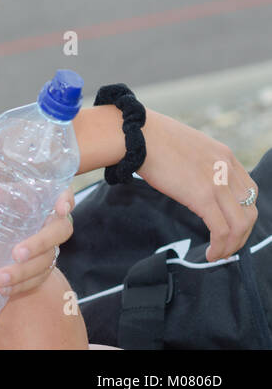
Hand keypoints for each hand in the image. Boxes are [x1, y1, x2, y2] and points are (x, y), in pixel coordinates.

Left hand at [0, 186, 74, 296]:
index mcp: (37, 199)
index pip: (62, 194)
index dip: (66, 199)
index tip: (60, 207)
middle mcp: (46, 223)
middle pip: (60, 232)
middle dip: (40, 243)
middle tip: (16, 253)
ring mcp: (45, 248)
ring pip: (46, 261)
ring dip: (24, 272)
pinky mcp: (38, 269)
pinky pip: (37, 280)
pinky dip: (21, 286)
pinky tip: (3, 289)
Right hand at [133, 109, 258, 261]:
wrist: (136, 134)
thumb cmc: (150, 138)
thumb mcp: (187, 147)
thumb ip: (200, 163)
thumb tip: (193, 181)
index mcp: (225, 155)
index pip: (250, 191)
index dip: (244, 213)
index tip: (230, 225)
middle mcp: (227, 169)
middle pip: (250, 210)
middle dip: (242, 234)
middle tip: (227, 246)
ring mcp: (217, 183)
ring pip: (240, 224)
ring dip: (232, 245)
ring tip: (218, 254)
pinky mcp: (202, 196)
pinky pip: (221, 230)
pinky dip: (220, 246)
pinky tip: (209, 254)